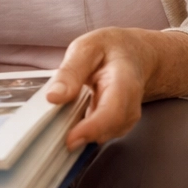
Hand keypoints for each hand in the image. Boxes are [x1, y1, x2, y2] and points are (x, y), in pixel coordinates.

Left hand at [46, 28, 187, 148]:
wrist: (135, 54)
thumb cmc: (110, 49)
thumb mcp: (86, 49)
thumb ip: (70, 72)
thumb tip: (53, 97)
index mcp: (124, 81)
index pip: (112, 111)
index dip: (92, 128)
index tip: (70, 139)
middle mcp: (131, 103)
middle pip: (110, 129)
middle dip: (83, 135)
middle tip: (58, 133)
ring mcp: (128, 116)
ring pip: (106, 135)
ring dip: (83, 134)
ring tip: (65, 120)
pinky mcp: (120, 124)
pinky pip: (102, 134)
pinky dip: (86, 132)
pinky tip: (74, 121)